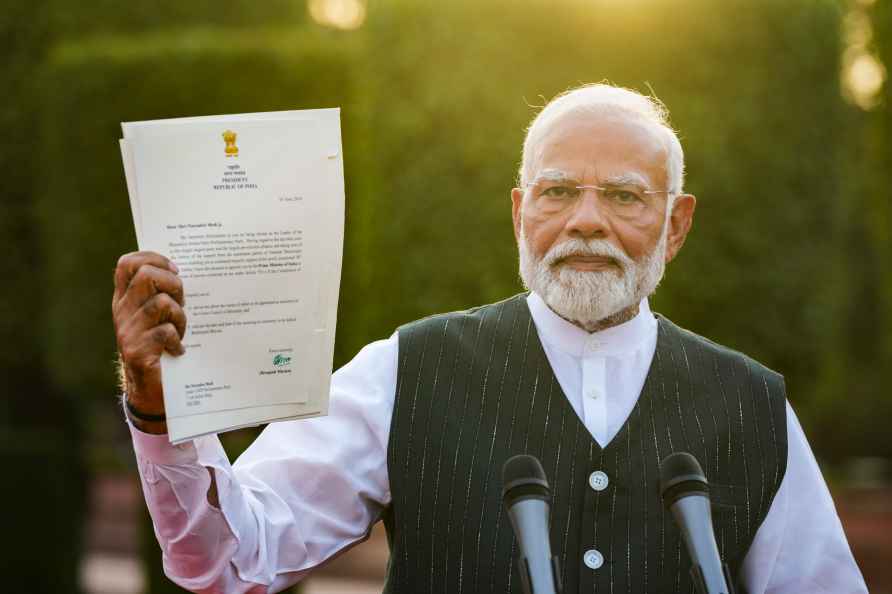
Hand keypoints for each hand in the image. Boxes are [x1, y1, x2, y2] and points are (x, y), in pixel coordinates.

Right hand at [112, 251, 185, 430]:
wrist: (149, 390)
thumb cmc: (161, 347)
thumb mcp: (158, 316)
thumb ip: (162, 294)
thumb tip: (184, 272)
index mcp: (125, 299)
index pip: (128, 263)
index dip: (153, 258)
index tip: (175, 270)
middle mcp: (122, 311)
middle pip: (146, 275)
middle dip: (173, 283)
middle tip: (183, 302)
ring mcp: (127, 331)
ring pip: (161, 303)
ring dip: (180, 316)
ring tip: (181, 331)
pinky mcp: (137, 351)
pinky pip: (166, 332)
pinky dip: (178, 340)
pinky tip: (178, 350)